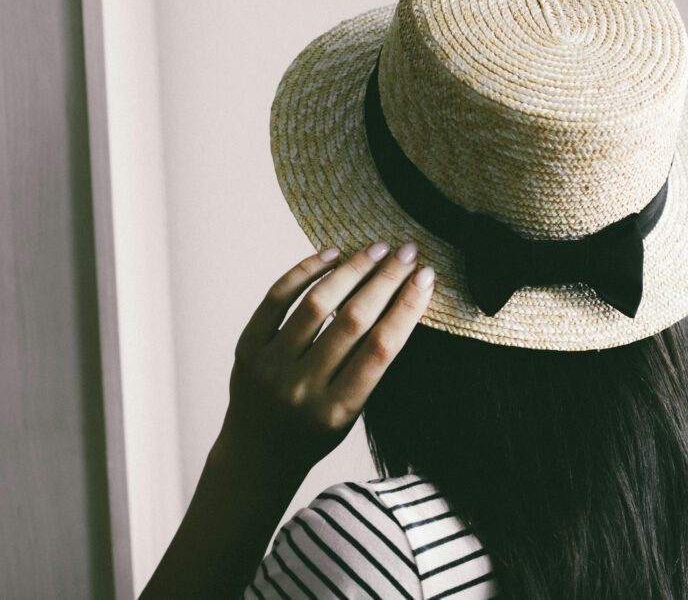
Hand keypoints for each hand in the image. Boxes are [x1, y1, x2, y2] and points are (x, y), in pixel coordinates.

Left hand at [214, 241, 433, 477]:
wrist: (258, 454)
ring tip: (377, 248)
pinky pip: (277, 299)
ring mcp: (270, 367)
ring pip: (316, 304)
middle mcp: (302, 388)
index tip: (426, 276)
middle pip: (352, 321)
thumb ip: (369, 365)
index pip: (381, 349)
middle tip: (407, 252)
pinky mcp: (246, 349)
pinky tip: (331, 255)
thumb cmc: (317, 430)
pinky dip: (306, 272)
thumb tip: (400, 296)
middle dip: (386, 280)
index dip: (407, 307)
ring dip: (352, 270)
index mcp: (338, 410)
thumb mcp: (352, 412)